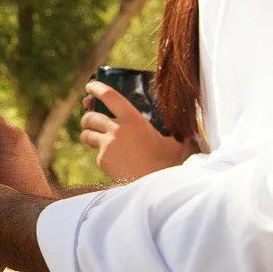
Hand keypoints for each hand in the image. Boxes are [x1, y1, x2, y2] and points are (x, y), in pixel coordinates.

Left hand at [81, 82, 195, 181]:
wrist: (158, 184)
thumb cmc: (168, 162)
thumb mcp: (172, 140)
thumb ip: (170, 130)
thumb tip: (185, 126)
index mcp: (134, 119)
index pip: (110, 96)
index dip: (97, 89)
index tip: (90, 86)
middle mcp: (117, 129)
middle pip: (91, 117)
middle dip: (87, 117)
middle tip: (89, 120)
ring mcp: (107, 144)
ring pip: (87, 134)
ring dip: (87, 134)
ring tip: (92, 138)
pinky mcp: (103, 159)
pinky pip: (96, 153)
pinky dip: (101, 155)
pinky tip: (113, 161)